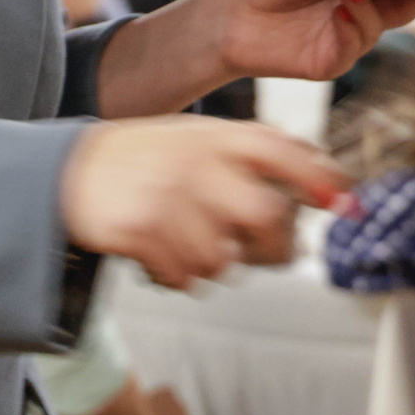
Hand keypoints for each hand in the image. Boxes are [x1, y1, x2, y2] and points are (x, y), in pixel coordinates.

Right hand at [60, 116, 342, 289]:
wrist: (70, 171)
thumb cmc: (150, 162)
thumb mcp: (204, 140)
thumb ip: (265, 159)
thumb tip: (342, 194)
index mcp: (219, 136)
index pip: (288, 152)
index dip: (324, 181)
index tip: (343, 205)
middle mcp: (199, 162)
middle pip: (270, 219)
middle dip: (274, 249)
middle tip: (256, 251)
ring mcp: (170, 196)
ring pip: (226, 260)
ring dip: (212, 264)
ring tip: (185, 241)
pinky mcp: (142, 230)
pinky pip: (186, 277)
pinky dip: (177, 276)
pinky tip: (159, 251)